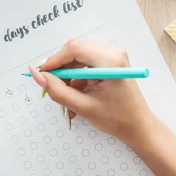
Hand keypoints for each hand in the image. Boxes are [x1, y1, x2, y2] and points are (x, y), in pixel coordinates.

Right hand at [27, 40, 154, 145]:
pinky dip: (77, 81)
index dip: (54, 61)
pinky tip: (78, 98)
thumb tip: (37, 75)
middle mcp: (112, 53)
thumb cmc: (117, 119)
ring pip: (78, 60)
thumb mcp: (83, 106)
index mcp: (110, 61)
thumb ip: (57, 90)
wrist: (139, 127)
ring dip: (69, 79)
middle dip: (61, 71)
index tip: (42, 75)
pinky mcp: (110, 63)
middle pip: (75, 52)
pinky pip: (84, 66)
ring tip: (69, 101)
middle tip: (53, 89)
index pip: (74, 49)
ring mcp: (112, 56)